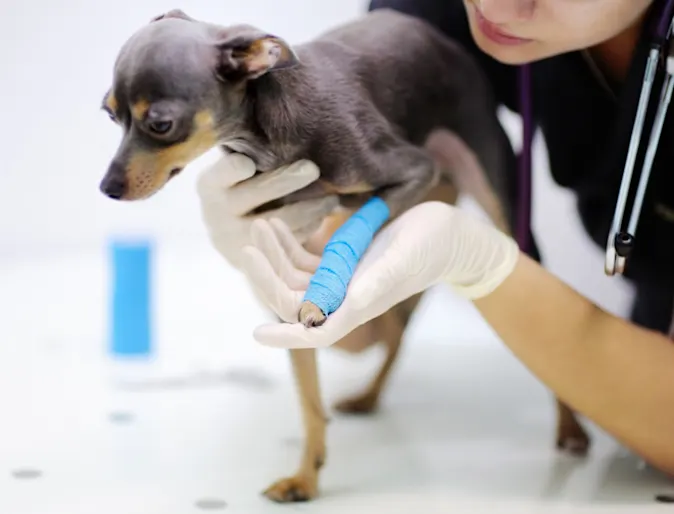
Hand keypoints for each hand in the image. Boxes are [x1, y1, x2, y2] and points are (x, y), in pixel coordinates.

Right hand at [196, 152, 338, 268]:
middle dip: (286, 180)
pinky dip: (308, 227)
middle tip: (313, 168)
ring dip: (309, 208)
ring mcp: (233, 239)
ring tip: (332, 198)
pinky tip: (322, 216)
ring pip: (277, 221)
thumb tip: (289, 137)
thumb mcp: (237, 172)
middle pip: (255, 194)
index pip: (221, 174)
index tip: (248, 163)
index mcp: (209, 185)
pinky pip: (287, 243)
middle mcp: (215, 213)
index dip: (233, 170)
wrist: (231, 231)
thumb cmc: (242, 187)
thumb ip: (252, 157)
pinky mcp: (255, 260)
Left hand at [240, 201, 519, 348]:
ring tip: (261, 224)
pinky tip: (279, 224)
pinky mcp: (344, 261)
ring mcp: (343, 279)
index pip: (315, 332)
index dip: (286, 337)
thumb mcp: (402, 261)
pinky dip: (290, 245)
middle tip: (248, 245)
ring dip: (275, 255)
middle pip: (294, 300)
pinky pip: (307, 260)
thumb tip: (344, 307)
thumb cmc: (431, 247)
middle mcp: (345, 297)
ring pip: (296, 278)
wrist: (448, 234)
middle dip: (268, 277)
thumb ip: (374, 284)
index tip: (256, 334)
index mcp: (358, 305)